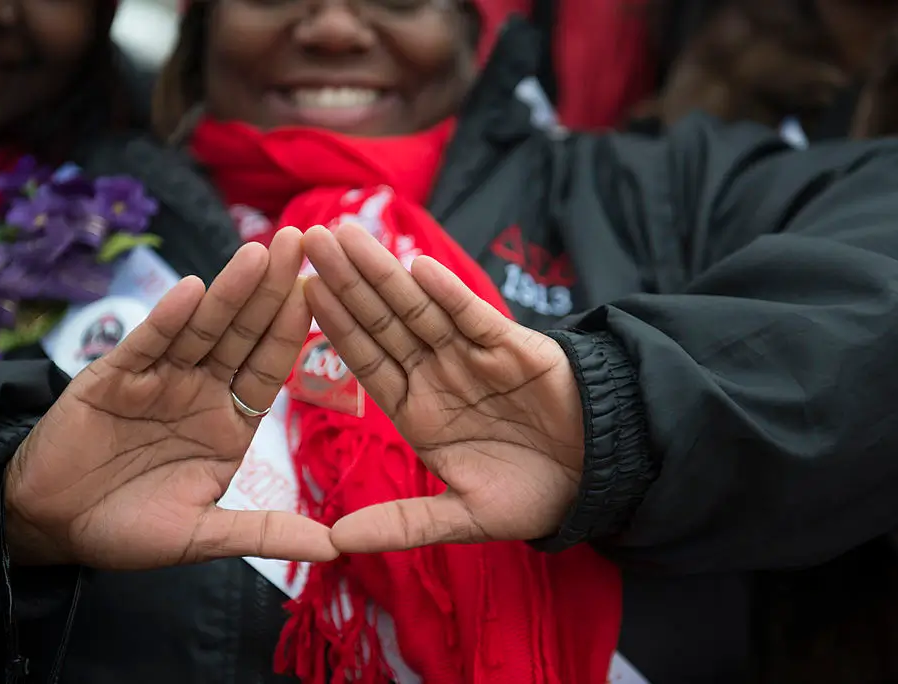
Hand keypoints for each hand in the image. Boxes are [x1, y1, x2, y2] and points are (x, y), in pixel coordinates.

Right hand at [2, 229, 336, 567]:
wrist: (52, 526)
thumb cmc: (130, 527)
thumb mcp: (206, 535)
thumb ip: (268, 533)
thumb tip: (336, 548)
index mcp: (231, 419)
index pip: (271, 367)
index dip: (295, 331)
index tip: (326, 292)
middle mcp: (202, 389)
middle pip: (244, 333)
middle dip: (273, 289)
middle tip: (303, 240)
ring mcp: (161, 377)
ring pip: (202, 328)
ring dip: (230, 290)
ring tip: (260, 251)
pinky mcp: (115, 375)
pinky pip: (147, 342)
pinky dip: (169, 318)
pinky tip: (194, 289)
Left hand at [301, 224, 584, 553]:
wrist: (597, 478)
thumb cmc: (530, 495)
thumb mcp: (461, 516)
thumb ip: (401, 524)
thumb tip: (334, 542)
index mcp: (417, 411)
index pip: (367, 361)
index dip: (335, 327)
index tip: (301, 292)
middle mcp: (437, 375)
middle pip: (383, 323)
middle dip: (348, 282)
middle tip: (310, 238)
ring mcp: (471, 357)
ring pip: (419, 309)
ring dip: (384, 273)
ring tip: (347, 236)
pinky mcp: (511, 346)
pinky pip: (474, 317)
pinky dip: (449, 293)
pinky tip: (418, 267)